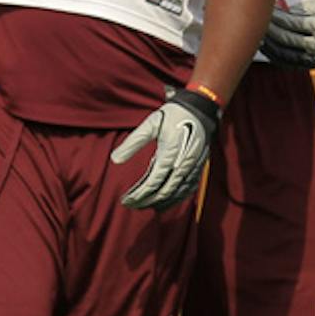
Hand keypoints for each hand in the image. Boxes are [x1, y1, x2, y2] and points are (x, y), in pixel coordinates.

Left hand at [111, 86, 221, 209]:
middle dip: (147, 201)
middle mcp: (183, 164)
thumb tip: (114, 160)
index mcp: (169, 154)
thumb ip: (132, 143)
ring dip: (161, 203)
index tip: (126, 200)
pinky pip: (188, 189)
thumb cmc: (173, 115)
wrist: (200, 108)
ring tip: (145, 206)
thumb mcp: (150, 125)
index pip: (152, 182)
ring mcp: (193, 167)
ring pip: (178, 194)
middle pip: (164, 192)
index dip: (139, 194)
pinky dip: (177, 199)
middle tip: (132, 205)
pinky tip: (166, 202)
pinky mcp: (198, 167)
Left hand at [262, 0, 314, 69]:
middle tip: (259, 22)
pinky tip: (265, 47)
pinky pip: (287, 63)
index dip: (278, 18)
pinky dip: (274, 55)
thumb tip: (275, 13)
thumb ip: (296, 11)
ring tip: (259, 35)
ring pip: (285, 54)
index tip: (267, 11)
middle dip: (271, 31)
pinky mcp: (309, 65)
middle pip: (288, 40)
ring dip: (269, 45)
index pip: (295, 24)